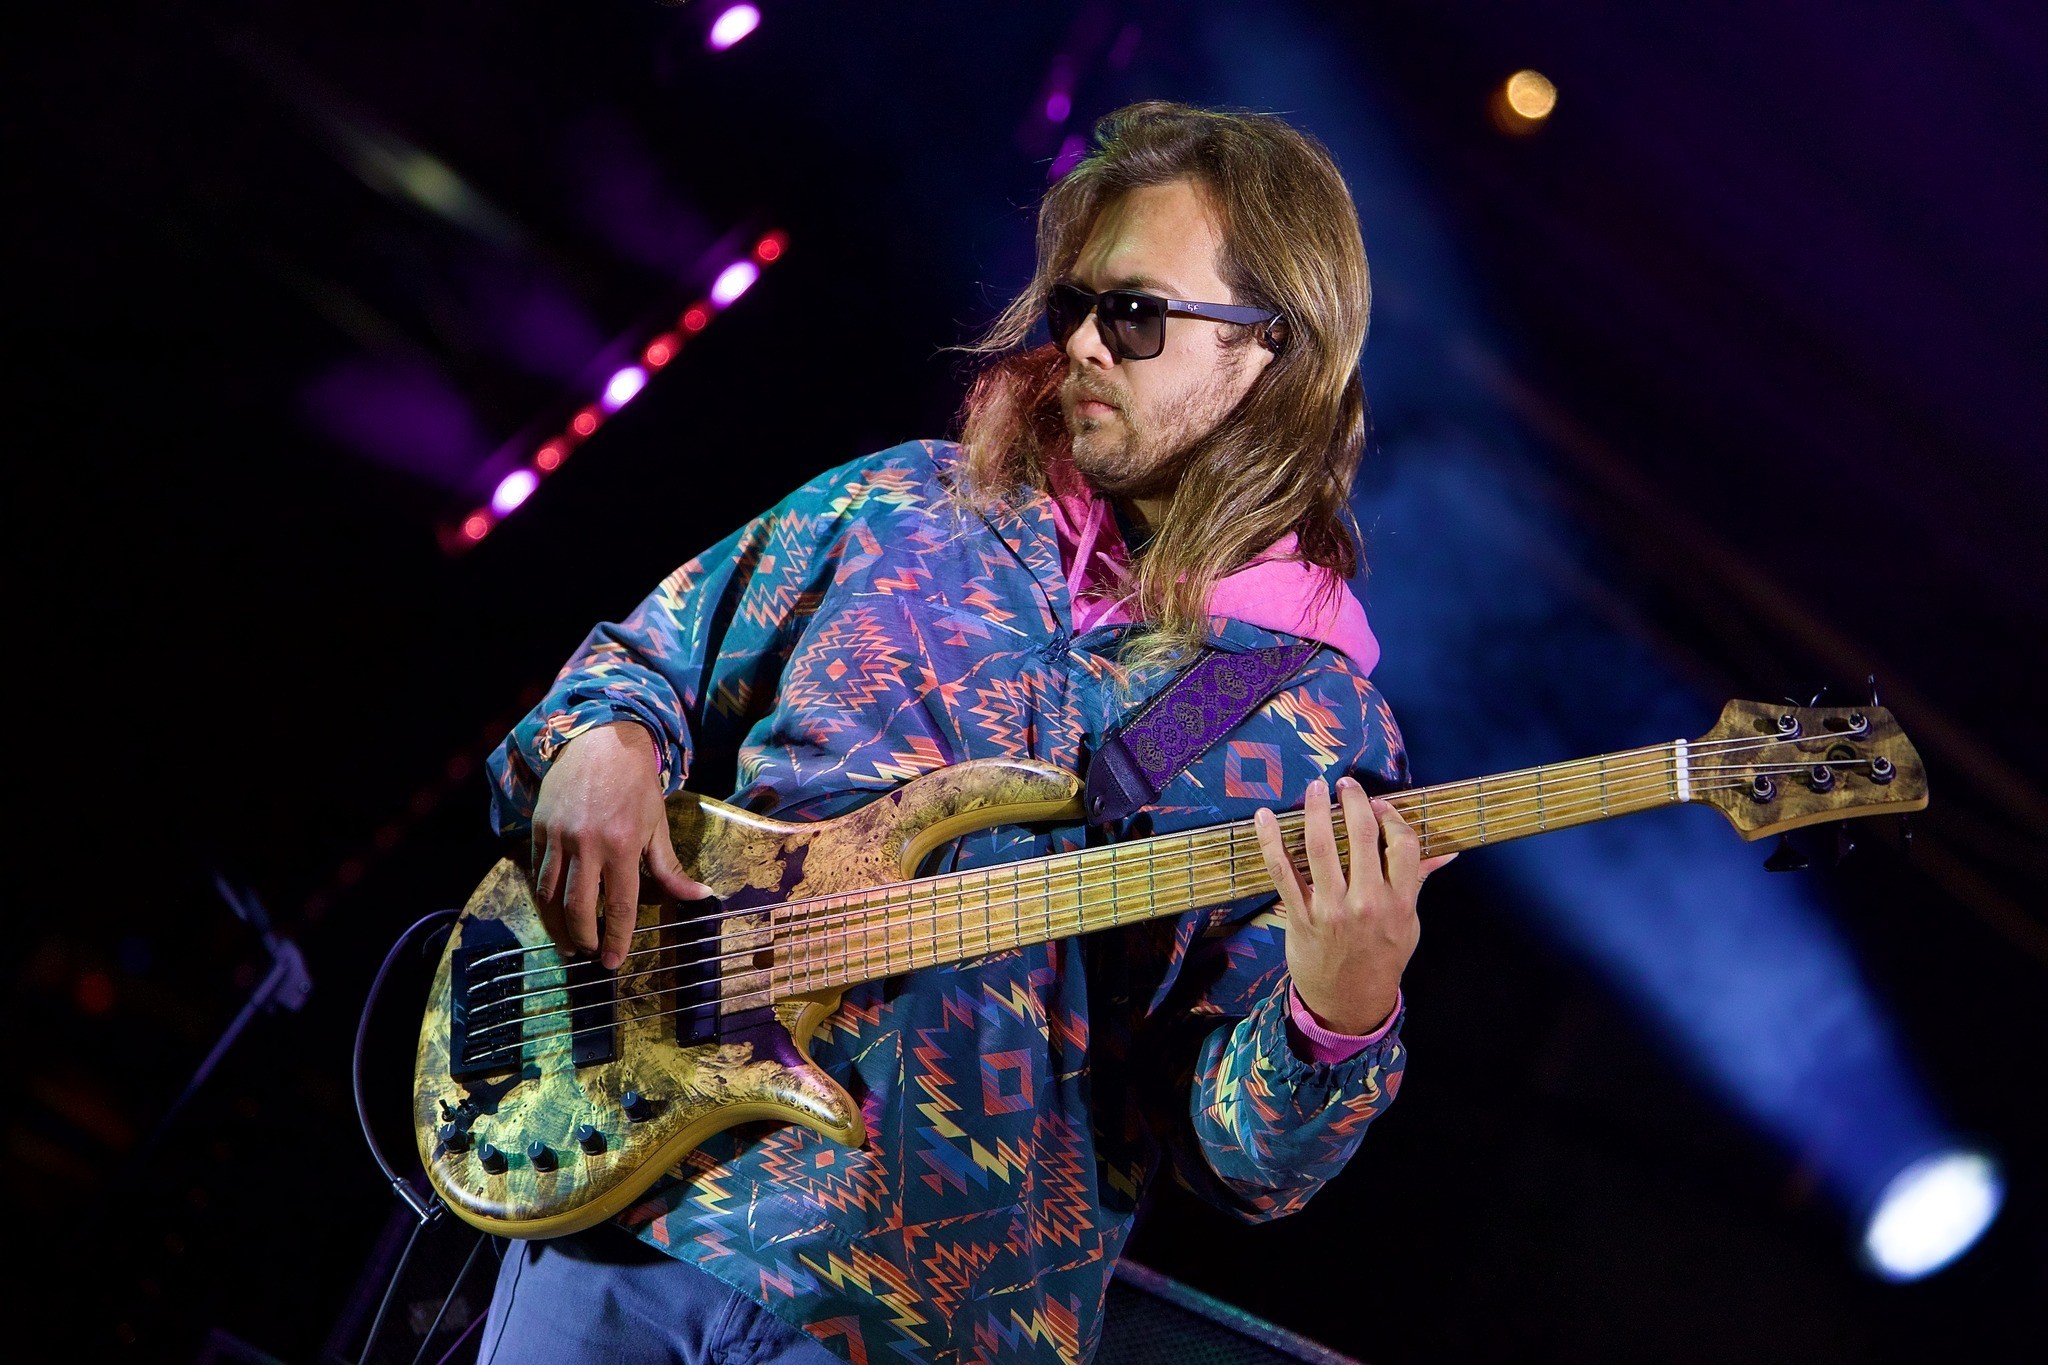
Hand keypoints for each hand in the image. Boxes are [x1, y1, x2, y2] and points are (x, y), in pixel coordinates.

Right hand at [529, 722, 709, 969]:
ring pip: (550, 896)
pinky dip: (543, 900)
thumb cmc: (636, 785)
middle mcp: (587, 844)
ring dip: (557, 926)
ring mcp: (559, 837)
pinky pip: (536, 873)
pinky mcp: (538, 828)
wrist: (601, 741)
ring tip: (567, 943)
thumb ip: (671, 868)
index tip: (613, 961)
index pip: (620, 905)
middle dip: (584, 938)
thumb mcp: (658, 825)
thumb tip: (700, 897)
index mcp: (623, 845)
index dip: (617, 938)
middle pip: (579, 908)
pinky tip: (552, 913)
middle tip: (588, 953)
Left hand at [1253, 776, 1455, 1034]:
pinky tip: (1264, 817)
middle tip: (1346, 784)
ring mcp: (1331, 910)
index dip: (1392, 816)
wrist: (1349, 1002)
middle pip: (1362, 837)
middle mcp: (1367, 903)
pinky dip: (1270, 841)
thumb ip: (1418, 881)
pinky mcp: (1301, 917)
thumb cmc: (1382, 958)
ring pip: (1321, 847)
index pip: (1403, 845)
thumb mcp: (1408, 923)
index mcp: (1399, 902)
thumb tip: (1447, 851)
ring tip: (1314, 789)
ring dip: (1315, 810)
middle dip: (1353, 802)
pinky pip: (1282, 871)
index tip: (1380, 803)